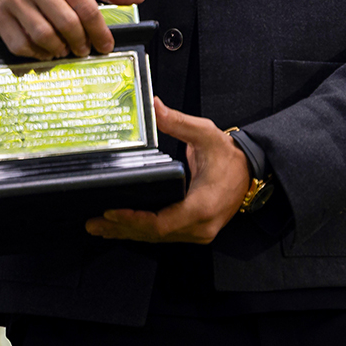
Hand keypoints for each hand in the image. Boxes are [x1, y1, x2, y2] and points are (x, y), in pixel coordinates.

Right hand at [0, 0, 146, 59]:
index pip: (86, 6)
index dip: (99, 31)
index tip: (106, 45)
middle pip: (67, 24)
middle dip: (81, 43)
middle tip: (85, 49)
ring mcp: (13, 0)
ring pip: (44, 37)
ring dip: (59, 50)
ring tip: (65, 49)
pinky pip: (21, 45)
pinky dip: (37, 54)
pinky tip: (45, 51)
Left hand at [85, 97, 250, 242]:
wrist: (251, 169)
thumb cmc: (230, 155)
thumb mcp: (206, 134)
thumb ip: (177, 122)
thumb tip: (154, 107)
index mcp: (202, 206)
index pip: (162, 223)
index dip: (135, 220)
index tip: (112, 212)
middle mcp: (200, 226)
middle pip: (155, 234)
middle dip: (123, 228)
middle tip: (94, 223)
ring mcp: (198, 231)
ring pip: (158, 238)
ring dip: (129, 232)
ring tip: (100, 228)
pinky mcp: (195, 230)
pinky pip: (165, 234)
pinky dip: (143, 231)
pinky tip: (124, 228)